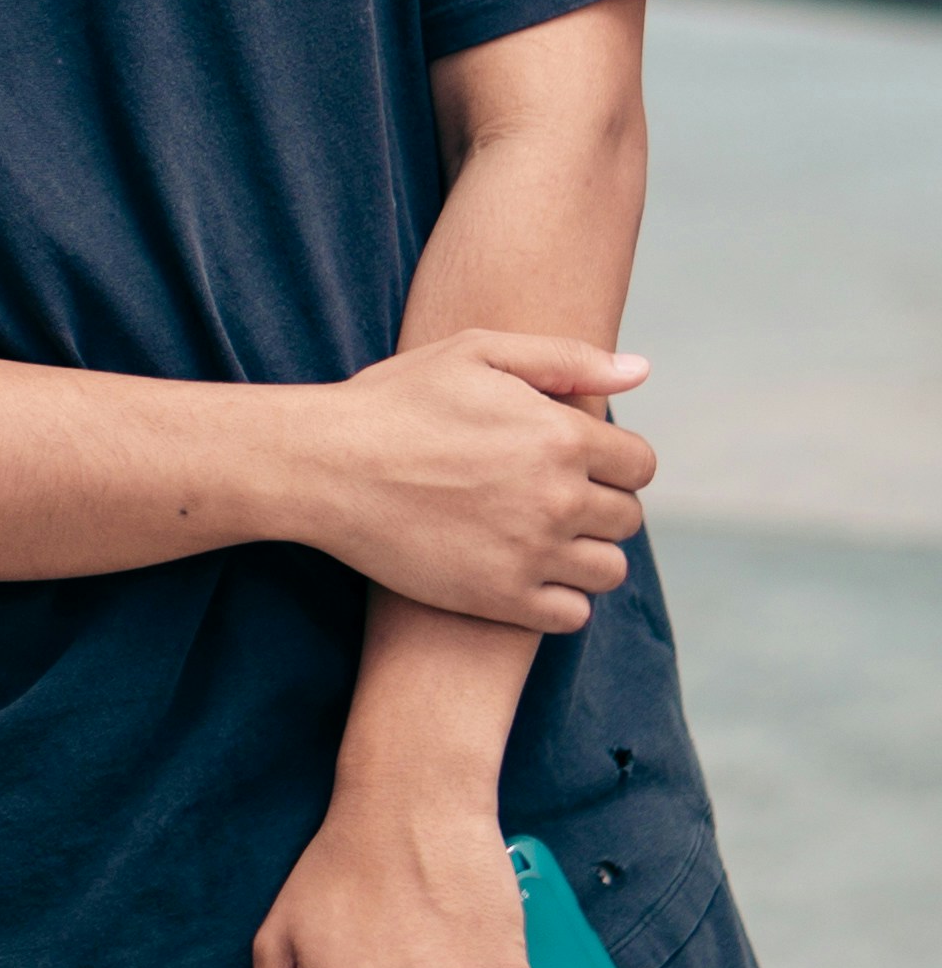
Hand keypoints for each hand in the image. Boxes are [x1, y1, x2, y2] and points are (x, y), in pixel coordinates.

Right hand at [311, 332, 652, 629]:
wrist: (326, 466)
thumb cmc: (397, 401)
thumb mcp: (476, 352)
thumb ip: (566, 359)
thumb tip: (640, 371)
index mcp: (561, 436)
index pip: (639, 464)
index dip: (614, 461)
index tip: (578, 462)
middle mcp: (558, 498)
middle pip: (627, 518)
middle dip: (599, 505)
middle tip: (548, 496)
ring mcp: (532, 554)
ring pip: (608, 570)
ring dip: (586, 555)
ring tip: (542, 537)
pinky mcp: (501, 598)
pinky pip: (572, 615)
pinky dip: (560, 599)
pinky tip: (524, 572)